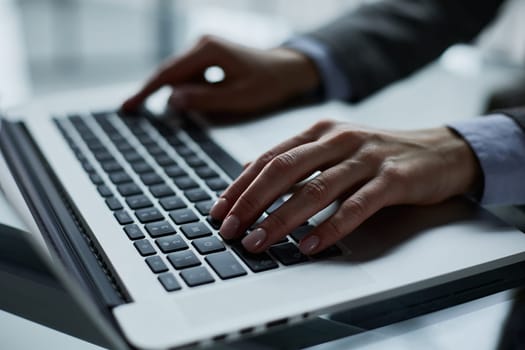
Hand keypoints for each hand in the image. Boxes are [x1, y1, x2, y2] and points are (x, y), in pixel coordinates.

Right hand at [122, 35, 319, 113]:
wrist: (287, 70)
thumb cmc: (268, 83)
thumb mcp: (239, 97)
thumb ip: (205, 99)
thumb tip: (172, 101)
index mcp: (208, 50)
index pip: (168, 74)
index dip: (146, 92)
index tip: (128, 107)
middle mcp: (202, 44)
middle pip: (170, 74)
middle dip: (161, 95)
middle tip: (141, 114)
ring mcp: (204, 49)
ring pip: (180, 76)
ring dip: (183, 94)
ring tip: (209, 104)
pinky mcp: (208, 56)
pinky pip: (191, 76)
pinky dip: (191, 90)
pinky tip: (209, 98)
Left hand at [209, 120, 481, 254]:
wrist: (441, 150)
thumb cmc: (380, 154)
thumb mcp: (333, 147)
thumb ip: (294, 157)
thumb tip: (249, 168)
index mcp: (320, 131)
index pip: (269, 158)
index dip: (241, 185)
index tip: (219, 210)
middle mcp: (339, 139)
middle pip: (284, 170)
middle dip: (252, 201)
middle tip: (231, 229)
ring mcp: (366, 157)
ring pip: (315, 188)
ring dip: (282, 218)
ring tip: (259, 242)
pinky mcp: (393, 178)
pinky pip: (356, 205)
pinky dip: (330, 226)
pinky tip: (310, 245)